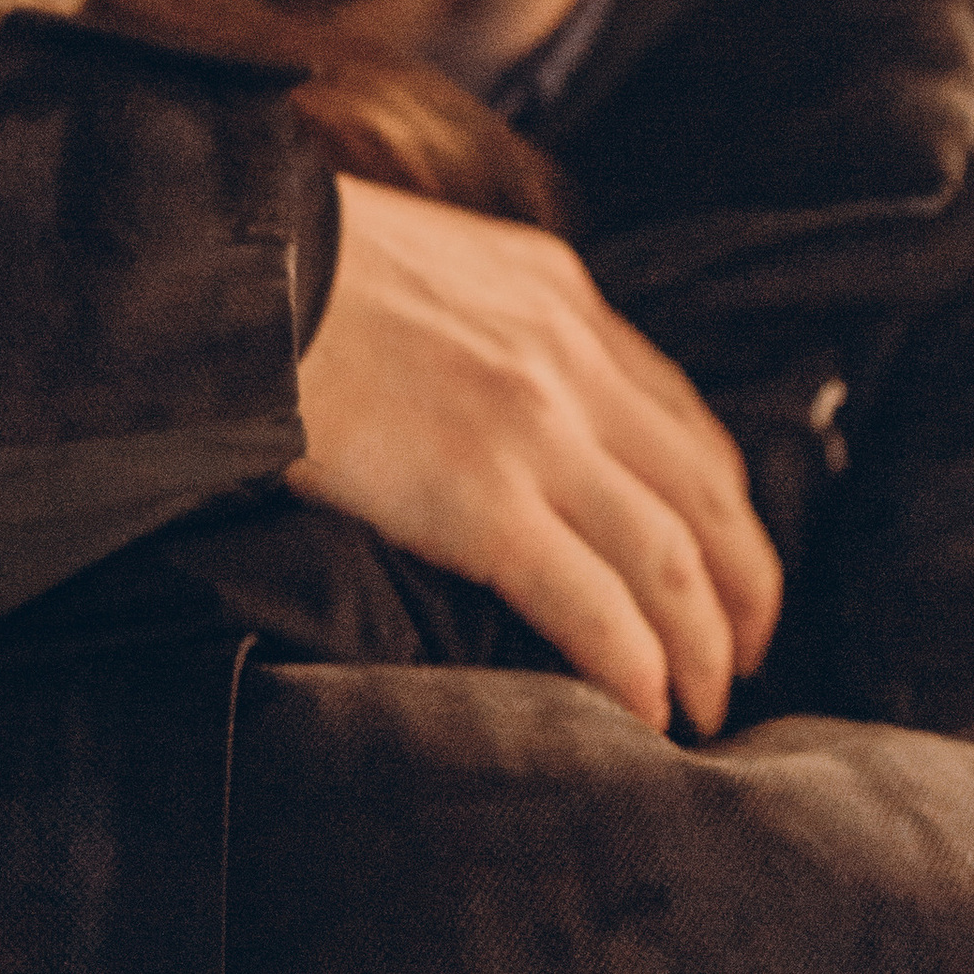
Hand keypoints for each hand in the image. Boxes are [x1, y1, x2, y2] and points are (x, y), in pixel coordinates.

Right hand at [292, 175, 778, 735]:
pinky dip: (636, 666)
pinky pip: (592, 604)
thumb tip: (491, 393)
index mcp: (559, 298)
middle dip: (741, 586)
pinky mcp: (481, 499)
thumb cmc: (295, 273)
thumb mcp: (431, 263)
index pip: (682, 419)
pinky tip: (647, 710)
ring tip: (704, 703)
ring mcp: (535, 429)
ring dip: (701, 644)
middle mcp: (571, 360)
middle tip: (743, 655)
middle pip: (704, 494)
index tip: (727, 563)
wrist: (230, 271)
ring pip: (670, 559)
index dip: (722, 507)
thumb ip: (488, 322)